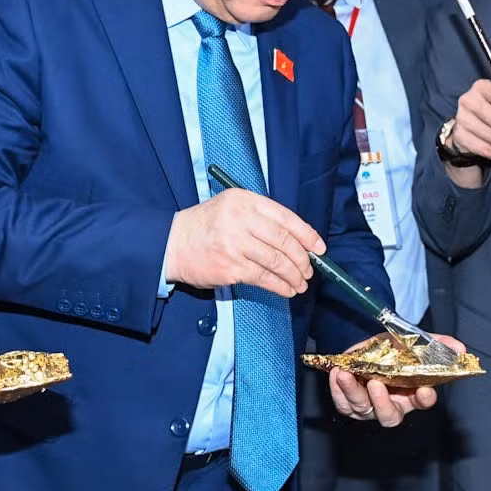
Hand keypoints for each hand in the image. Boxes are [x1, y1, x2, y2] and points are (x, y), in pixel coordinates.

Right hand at [163, 189, 321, 297]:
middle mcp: (240, 219)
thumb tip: (298, 241)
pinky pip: (263, 278)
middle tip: (308, 270)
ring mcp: (235, 244)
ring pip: (276, 262)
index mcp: (244, 200)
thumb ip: (261, 218)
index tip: (319, 248)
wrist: (172, 244)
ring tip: (300, 283)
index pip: (285, 217)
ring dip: (293, 276)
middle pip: (284, 241)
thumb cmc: (206, 227)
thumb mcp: (231, 208)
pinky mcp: (230, 267)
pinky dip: (279, 286)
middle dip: (302, 259)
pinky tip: (286, 290)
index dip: (307, 235)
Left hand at [328, 334, 461, 426]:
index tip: (424, 391)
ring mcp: (370, 406)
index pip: (423, 402)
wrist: (368, 347)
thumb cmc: (395, 349)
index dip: (424, 399)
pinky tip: (337, 373)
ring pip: (363, 410)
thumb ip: (436, 344)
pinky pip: (343, 403)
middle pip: (389, 416)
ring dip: (352, 393)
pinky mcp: (350, 403)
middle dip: (382, 402)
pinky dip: (337, 390)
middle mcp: (392, 404)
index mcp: (412, 394)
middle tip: (375, 384)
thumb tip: (459, 347)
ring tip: (345, 374)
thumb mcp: (415, 342)